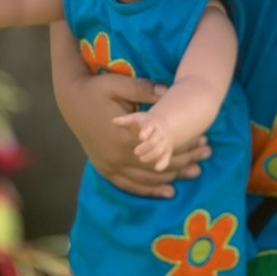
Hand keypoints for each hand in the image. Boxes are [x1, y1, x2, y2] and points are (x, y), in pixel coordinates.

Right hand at [51, 23, 210, 197]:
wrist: (69, 99)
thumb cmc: (96, 89)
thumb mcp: (119, 84)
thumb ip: (144, 89)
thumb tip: (169, 91)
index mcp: (124, 138)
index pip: (163, 146)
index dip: (185, 144)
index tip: (204, 139)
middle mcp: (117, 157)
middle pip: (159, 165)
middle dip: (186, 160)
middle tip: (207, 154)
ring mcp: (110, 166)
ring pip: (148, 178)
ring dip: (174, 176)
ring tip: (196, 171)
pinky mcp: (105, 169)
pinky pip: (130, 186)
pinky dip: (150, 190)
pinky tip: (169, 191)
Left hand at [113, 111, 175, 171]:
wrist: (163, 125)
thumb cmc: (144, 123)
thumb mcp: (136, 119)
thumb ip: (126, 121)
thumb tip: (114, 121)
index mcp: (151, 124)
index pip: (149, 127)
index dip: (146, 131)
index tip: (140, 136)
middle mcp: (159, 133)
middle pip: (154, 141)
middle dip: (146, 147)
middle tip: (136, 152)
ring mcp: (164, 143)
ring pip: (160, 150)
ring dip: (151, 155)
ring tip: (141, 159)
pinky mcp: (166, 152)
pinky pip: (166, 158)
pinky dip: (162, 164)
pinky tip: (156, 168)